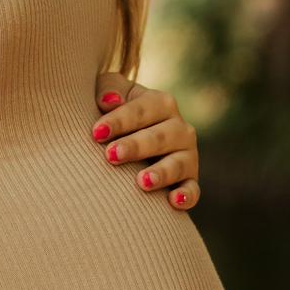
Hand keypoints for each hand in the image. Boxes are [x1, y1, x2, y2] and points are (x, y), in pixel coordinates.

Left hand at [92, 72, 198, 210]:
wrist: (131, 137)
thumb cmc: (116, 112)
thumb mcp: (109, 91)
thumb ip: (108, 89)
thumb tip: (109, 101)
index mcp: (162, 103)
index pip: (142, 110)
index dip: (119, 121)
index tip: (96, 133)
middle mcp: (180, 128)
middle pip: (159, 137)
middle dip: (136, 146)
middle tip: (111, 155)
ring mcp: (188, 155)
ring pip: (178, 164)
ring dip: (161, 173)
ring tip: (142, 182)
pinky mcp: (190, 180)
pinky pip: (193, 189)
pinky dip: (186, 195)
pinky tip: (173, 201)